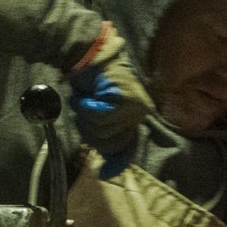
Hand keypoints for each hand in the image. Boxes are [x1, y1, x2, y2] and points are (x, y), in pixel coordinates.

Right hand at [66, 20, 150, 171]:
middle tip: (86, 111)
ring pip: (102, 131)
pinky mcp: (125, 99)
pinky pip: (99, 117)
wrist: (89, 54)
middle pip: (109, 143)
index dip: (115, 161)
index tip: (105, 173)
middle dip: (91, 130)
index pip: (127, 147)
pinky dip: (88, 108)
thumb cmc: (91, 82)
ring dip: (87, 117)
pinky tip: (88, 96)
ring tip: (87, 99)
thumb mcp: (99, 111)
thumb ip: (105, 134)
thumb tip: (109, 172)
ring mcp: (134, 106)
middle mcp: (140, 112)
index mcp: (136, 116)